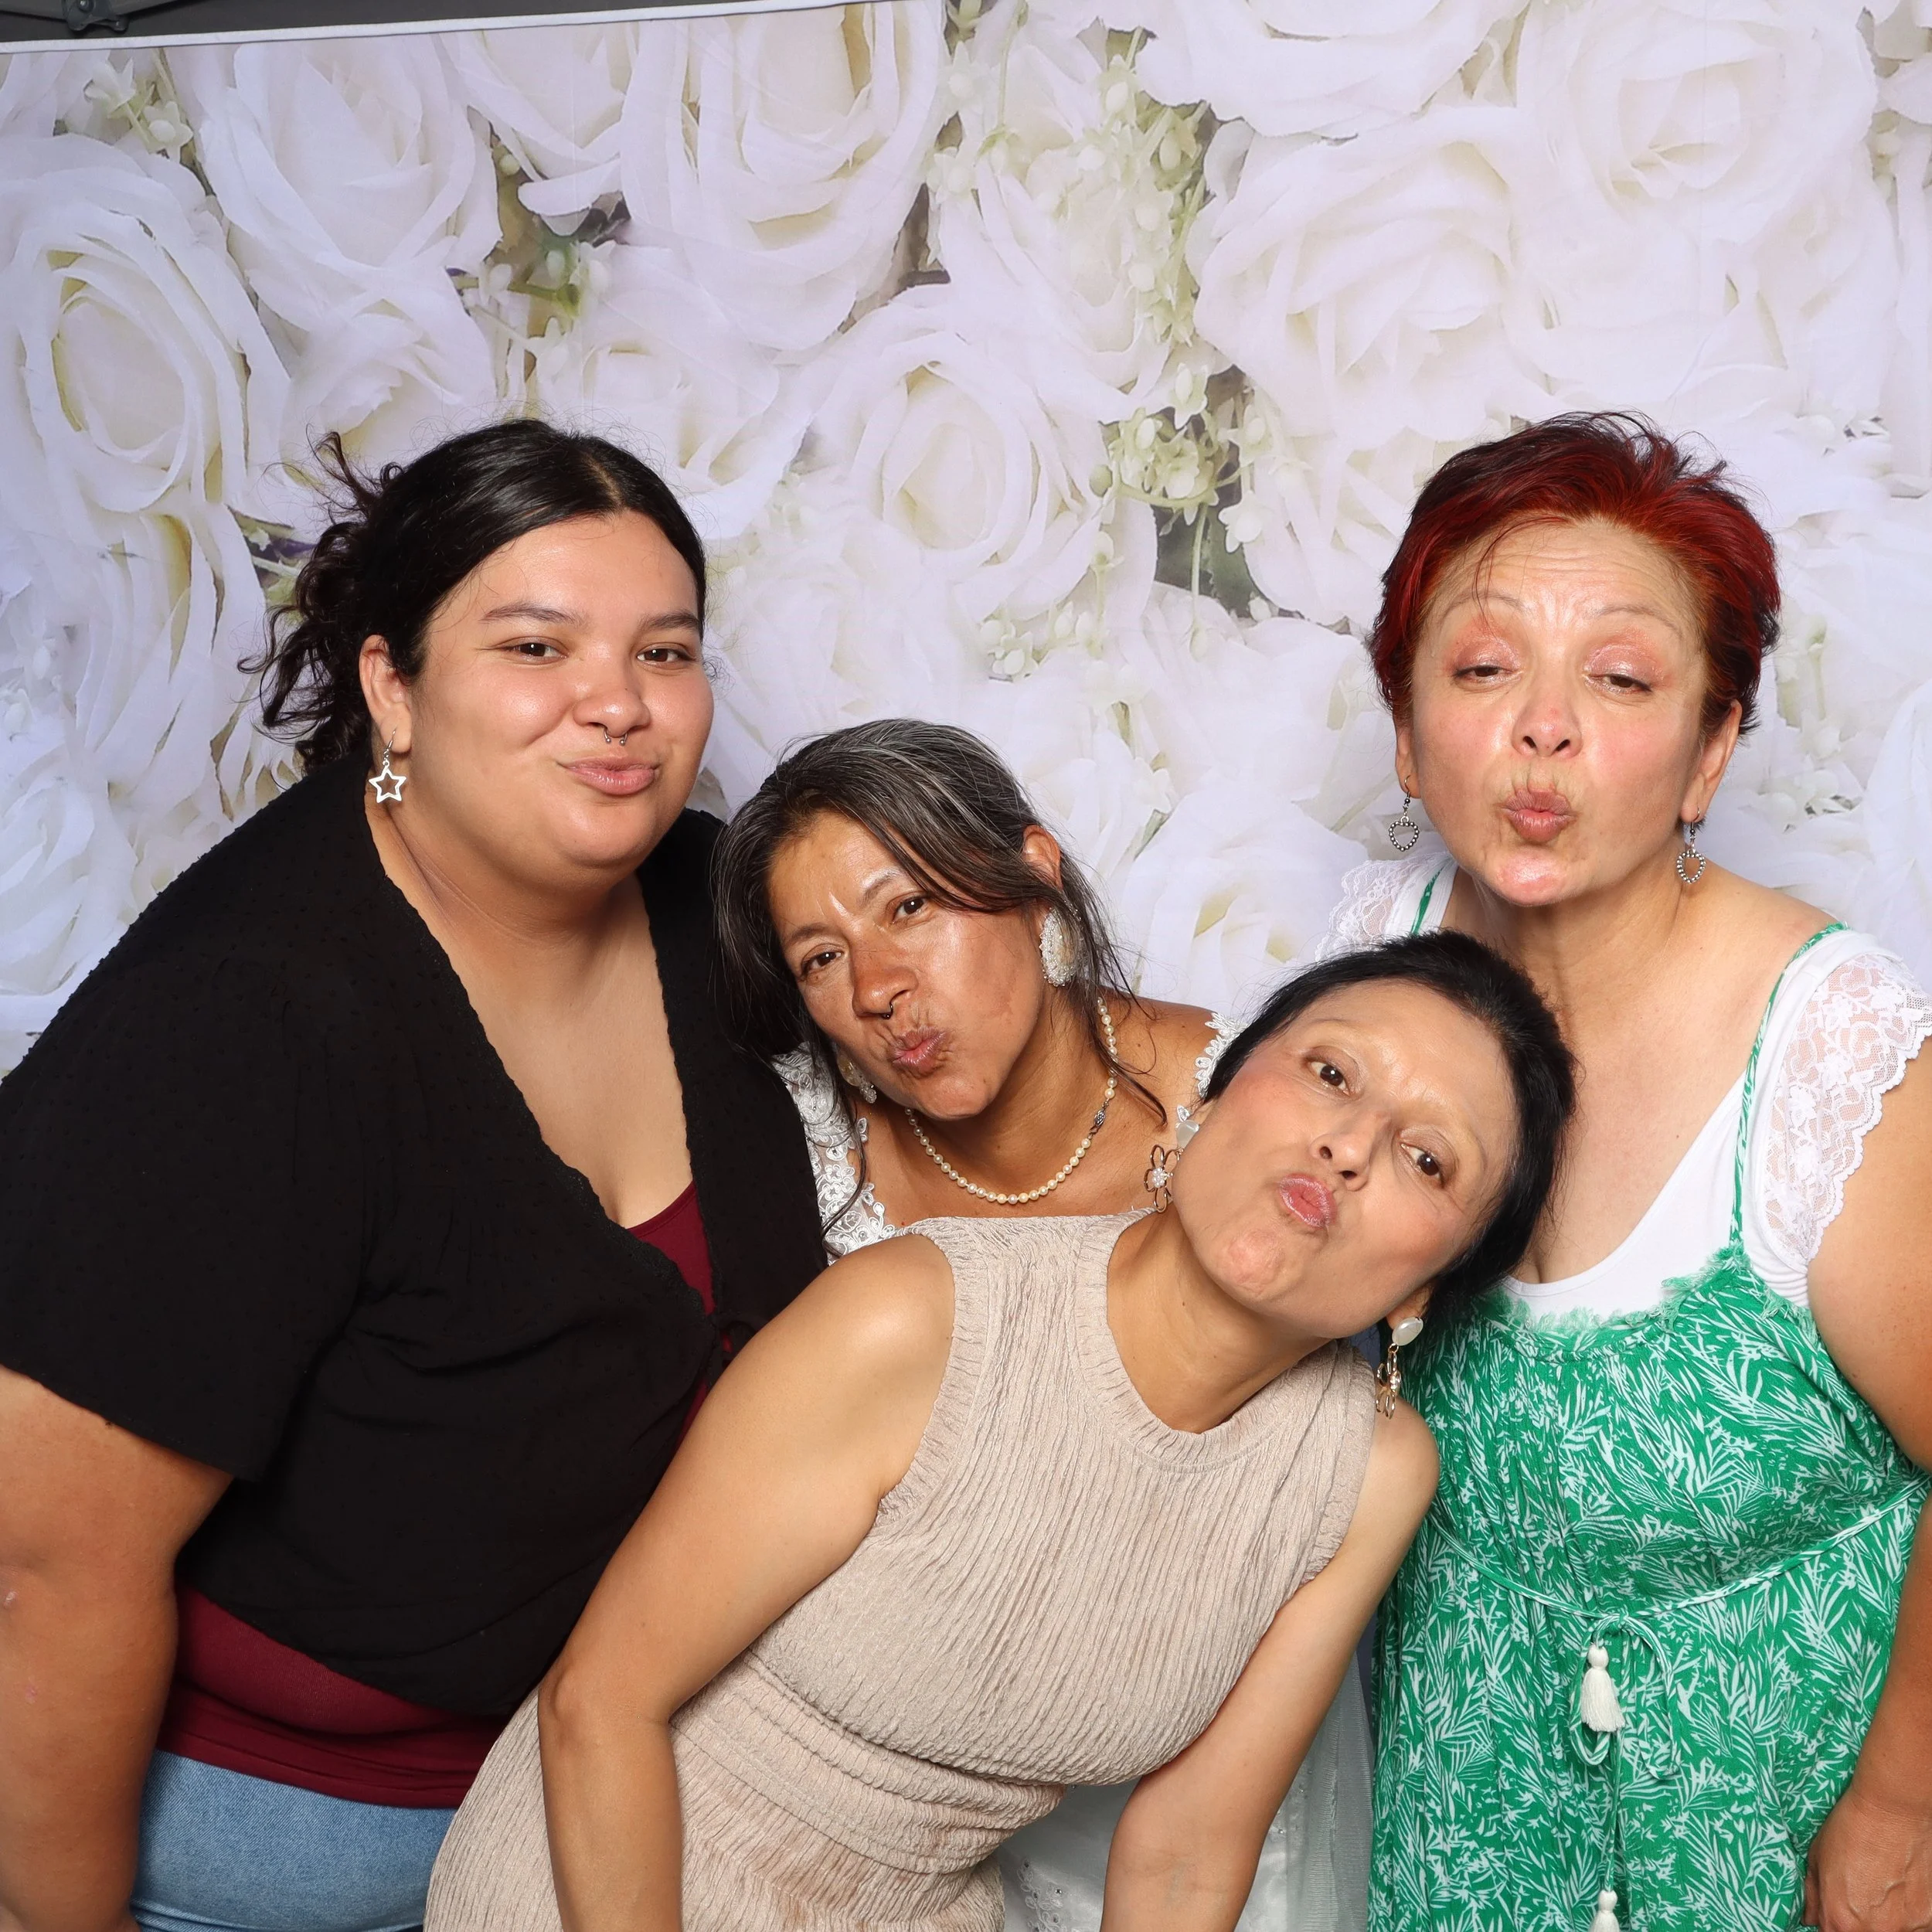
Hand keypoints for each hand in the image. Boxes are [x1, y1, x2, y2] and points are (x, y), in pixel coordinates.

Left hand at [1804, 1781, 1931, 1929]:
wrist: (1892, 1811)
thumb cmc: (1849, 1829)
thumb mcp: (1817, 1858)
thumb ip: (1813, 1896)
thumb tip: (1809, 1918)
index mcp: (1840, 1921)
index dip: (1834, 1922)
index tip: (1838, 1911)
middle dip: (1860, 1921)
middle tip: (1864, 1894)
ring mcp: (1905, 1929)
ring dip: (1887, 1919)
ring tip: (1884, 1889)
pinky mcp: (1930, 1920)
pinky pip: (1915, 1927)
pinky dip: (1908, 1915)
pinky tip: (1902, 1888)